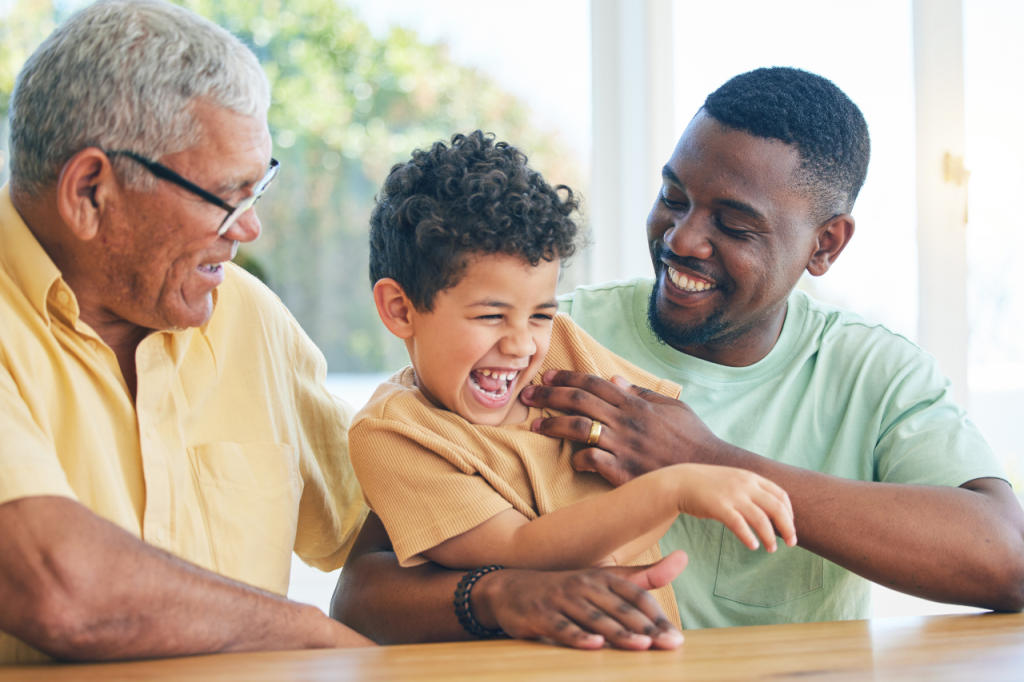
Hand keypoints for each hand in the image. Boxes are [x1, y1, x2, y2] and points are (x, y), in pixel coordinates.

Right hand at [471, 551, 687, 649]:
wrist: (510, 589)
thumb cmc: (567, 589)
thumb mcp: (604, 580)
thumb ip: (643, 576)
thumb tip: (684, 558)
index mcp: (602, 577)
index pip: (635, 595)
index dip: (657, 616)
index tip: (676, 638)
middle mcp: (583, 584)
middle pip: (619, 607)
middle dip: (646, 628)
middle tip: (669, 645)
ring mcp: (561, 599)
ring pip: (594, 618)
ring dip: (619, 633)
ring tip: (641, 645)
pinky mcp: (540, 615)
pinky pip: (562, 628)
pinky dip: (578, 637)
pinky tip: (594, 646)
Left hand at [522, 371, 726, 485]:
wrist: (710, 471)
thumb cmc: (693, 439)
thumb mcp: (672, 408)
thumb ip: (641, 394)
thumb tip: (613, 380)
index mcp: (636, 404)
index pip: (594, 383)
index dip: (567, 377)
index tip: (546, 375)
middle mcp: (627, 421)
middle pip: (580, 401)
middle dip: (549, 396)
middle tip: (527, 395)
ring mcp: (625, 446)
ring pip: (580, 428)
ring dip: (553, 426)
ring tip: (536, 427)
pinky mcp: (625, 472)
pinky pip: (593, 461)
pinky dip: (578, 459)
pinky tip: (572, 461)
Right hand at [669, 464, 795, 552]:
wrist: (681, 482)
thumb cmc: (709, 485)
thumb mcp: (735, 480)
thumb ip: (752, 490)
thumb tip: (771, 510)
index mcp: (751, 478)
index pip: (781, 495)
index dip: (790, 513)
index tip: (790, 527)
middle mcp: (745, 485)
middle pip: (776, 508)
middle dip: (787, 528)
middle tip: (791, 543)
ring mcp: (732, 495)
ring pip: (761, 519)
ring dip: (770, 537)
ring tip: (771, 549)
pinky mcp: (719, 507)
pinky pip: (739, 525)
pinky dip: (749, 537)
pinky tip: (753, 546)